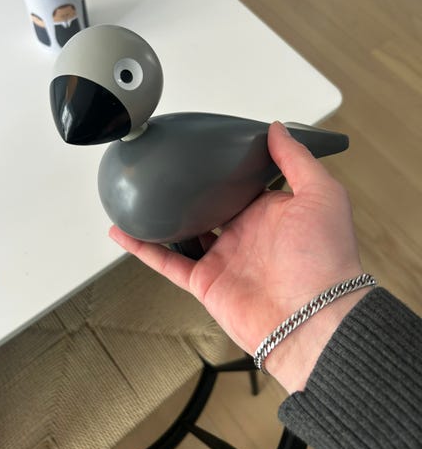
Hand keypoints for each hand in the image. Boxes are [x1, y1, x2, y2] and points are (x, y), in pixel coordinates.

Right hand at [109, 122, 367, 392]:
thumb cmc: (326, 260)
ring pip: (183, 233)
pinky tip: (124, 231)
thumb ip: (296, 159)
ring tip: (141, 195)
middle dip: (191, 191)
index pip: (243, 185)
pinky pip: (167, 261)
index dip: (226, 169)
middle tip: (167, 168)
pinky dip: (142, 247)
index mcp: (271, 213)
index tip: (208, 151)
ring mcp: (224, 258)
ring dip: (161, 217)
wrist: (314, 318)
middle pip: (209, 207)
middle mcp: (246, 235)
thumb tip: (278, 130)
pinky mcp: (205, 282)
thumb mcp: (322, 194)